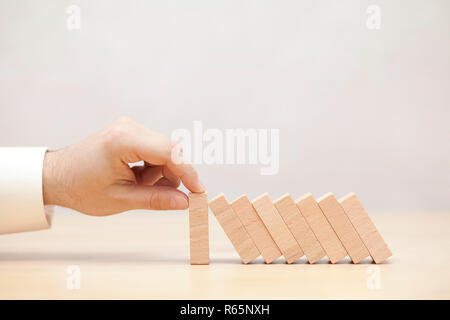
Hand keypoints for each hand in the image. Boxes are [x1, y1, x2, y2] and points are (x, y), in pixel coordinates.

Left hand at [42, 117, 203, 215]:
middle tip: (159, 196)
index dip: (187, 172)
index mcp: (123, 141)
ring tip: (137, 187)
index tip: (198, 192)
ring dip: (159, 173)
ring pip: (163, 151)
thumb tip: (185, 202)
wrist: (56, 176)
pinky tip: (136, 178)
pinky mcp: (128, 131)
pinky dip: (152, 167)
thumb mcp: (120, 200)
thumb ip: (155, 200)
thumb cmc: (81, 188)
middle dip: (170, 176)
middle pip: (169, 151)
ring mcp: (128, 127)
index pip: (169, 152)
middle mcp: (128, 127)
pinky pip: (154, 149)